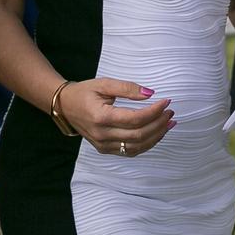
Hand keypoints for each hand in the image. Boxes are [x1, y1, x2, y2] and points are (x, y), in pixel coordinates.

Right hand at [57, 78, 174, 157]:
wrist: (65, 106)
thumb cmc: (84, 93)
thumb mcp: (104, 84)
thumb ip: (127, 88)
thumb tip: (150, 93)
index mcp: (101, 117)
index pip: (135, 119)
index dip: (154, 111)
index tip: (166, 102)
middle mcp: (102, 135)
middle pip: (139, 135)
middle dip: (159, 124)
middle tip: (170, 112)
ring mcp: (103, 145)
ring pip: (137, 147)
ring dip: (156, 136)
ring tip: (168, 123)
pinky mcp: (105, 150)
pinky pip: (130, 151)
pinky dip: (146, 143)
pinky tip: (156, 133)